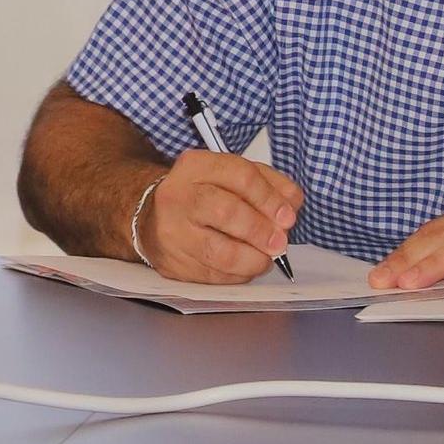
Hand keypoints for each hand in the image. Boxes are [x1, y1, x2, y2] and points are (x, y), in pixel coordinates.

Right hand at [137, 149, 303, 284]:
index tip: (288, 216)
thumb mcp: (230, 175)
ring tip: (266, 258)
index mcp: (196, 167)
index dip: (270, 198)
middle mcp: (178, 196)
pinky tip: (246, 267)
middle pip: (226, 211)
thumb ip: (267, 183)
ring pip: (218, 252)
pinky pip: (212, 276)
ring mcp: (171, 232)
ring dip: (252, 259)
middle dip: (261, 230)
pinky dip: (237, 275)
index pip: (240, 176)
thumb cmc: (200, 194)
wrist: (152, 218)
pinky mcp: (172, 264)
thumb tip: (292, 203)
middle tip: (279, 242)